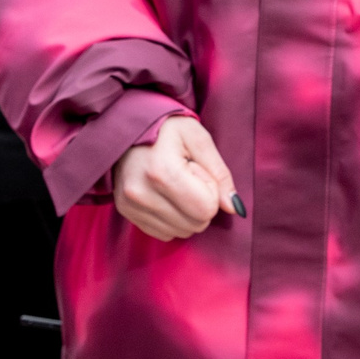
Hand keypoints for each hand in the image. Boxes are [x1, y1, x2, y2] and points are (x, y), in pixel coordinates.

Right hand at [112, 114, 238, 241]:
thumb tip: (234, 207)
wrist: (126, 125)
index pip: (206, 209)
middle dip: (201, 203)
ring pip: (181, 231)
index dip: (212, 190)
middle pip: (195, 224)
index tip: (198, 170)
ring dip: (187, 212)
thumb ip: (220, 173)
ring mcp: (130, 205)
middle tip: (188, 177)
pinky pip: (163, 233)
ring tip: (174, 184)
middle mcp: (141, 193)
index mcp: (162, 172)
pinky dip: (172, 218)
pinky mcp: (125, 212)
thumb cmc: (167, 127)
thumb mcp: (199, 138)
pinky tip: (165, 195)